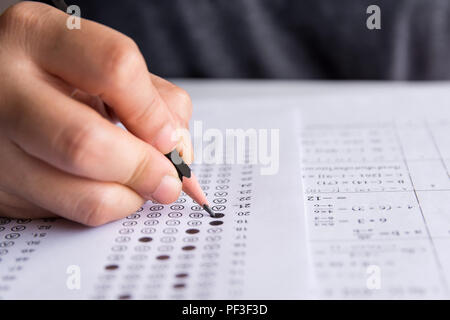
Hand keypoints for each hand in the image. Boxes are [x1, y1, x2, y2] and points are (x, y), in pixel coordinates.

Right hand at [0, 2, 192, 224]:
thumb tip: (179, 149)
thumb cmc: (55, 74)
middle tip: (167, 179)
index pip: (115, 70)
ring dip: (129, 198)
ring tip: (137, 182)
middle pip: (87, 144)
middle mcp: (5, 90)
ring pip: (82, 196)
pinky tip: (103, 184)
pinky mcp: (1, 189)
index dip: (154, 113)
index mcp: (38, 36)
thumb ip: (149, 97)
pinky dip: (104, 206)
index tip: (171, 139)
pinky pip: (71, 215)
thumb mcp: (99, 65)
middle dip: (144, 170)